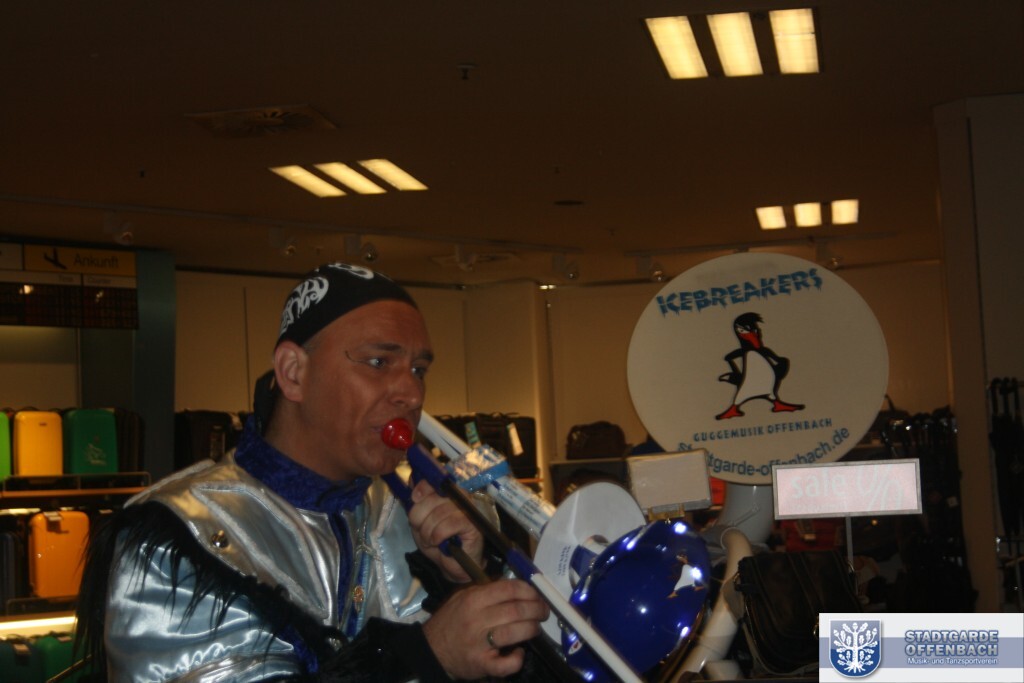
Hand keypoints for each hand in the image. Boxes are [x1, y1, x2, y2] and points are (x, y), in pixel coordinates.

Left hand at [407, 479, 483, 581]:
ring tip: (431, 539)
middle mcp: (459, 495)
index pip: (434, 478)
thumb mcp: (419, 520)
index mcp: (446, 491)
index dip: (422, 487)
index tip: (414, 499)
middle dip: (419, 518)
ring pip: (438, 514)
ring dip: (428, 531)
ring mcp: (467, 508)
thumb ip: (416, 500)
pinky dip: (437, 536)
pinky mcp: (472, 523)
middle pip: (431, 498)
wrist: (451, 564)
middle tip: (423, 530)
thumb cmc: (436, 541)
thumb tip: (412, 478)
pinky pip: (448, 525)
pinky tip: (439, 542)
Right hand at [422, 579, 549, 679]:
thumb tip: (513, 584)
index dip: (529, 590)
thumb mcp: (462, 597)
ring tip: (535, 628)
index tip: (538, 595)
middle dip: (536, 609)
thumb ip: (486, 589)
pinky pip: (506, 664)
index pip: (508, 589)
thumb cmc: (450, 621)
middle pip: (516, 610)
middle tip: (543, 612)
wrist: (431, 650)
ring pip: (515, 633)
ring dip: (532, 629)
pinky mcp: (481, 664)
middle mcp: (476, 619)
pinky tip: (519, 653)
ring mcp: (479, 644)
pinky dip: (517, 659)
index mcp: (473, 599)